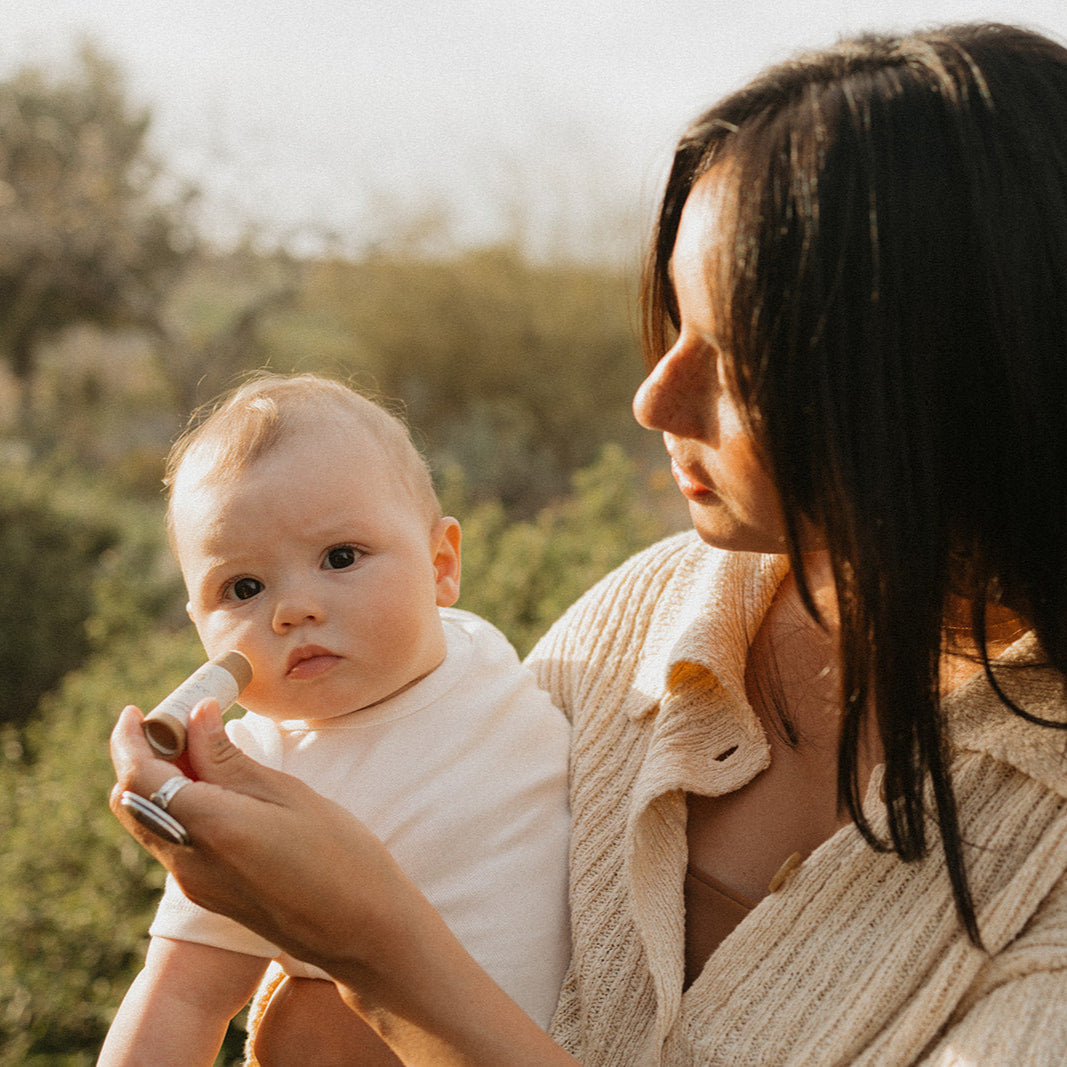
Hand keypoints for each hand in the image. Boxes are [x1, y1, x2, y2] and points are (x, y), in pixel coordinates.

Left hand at [109, 701, 574, 1064]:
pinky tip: (217, 787)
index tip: (138, 710)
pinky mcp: (209, 894)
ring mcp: (196, 883)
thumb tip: (195, 717)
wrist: (363, 931)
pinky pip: (173, 842)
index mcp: (211, 829)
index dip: (130, 739)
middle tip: (173, 724)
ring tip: (199, 748)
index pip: (139, 778)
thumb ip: (231, 760)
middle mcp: (190, 861)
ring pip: (149, 823)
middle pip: (131, 803)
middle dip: (138, 758)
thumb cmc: (341, 856)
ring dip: (157, 783)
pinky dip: (176, 807)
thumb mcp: (289, 795)